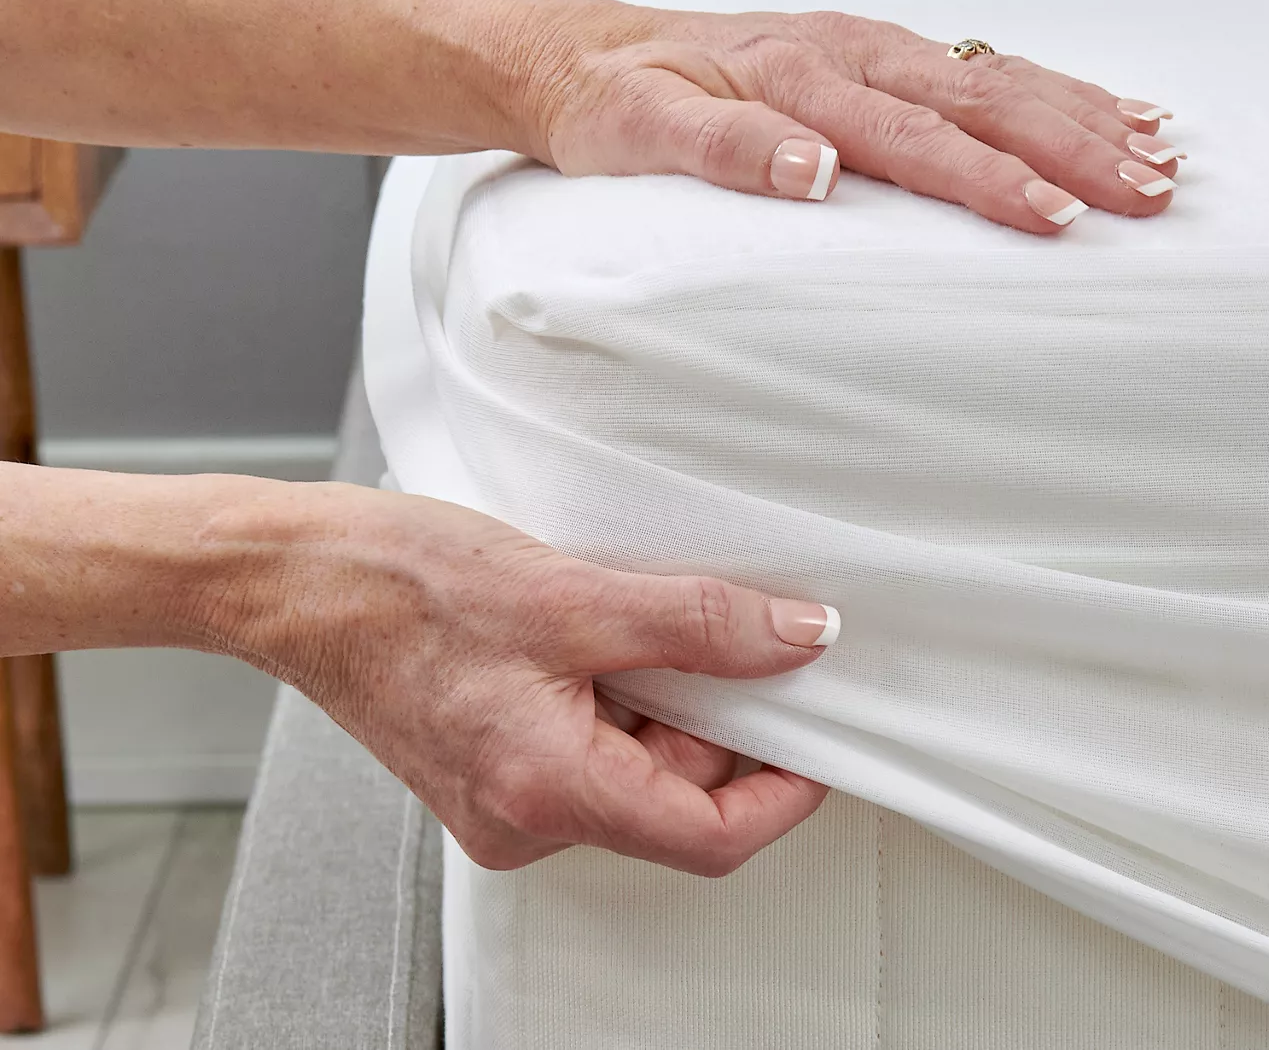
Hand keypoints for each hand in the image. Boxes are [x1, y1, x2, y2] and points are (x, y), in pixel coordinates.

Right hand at [211, 484, 839, 874]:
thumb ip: (700, 623)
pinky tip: (596, 638)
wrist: (298, 580)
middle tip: (722, 635)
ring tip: (629, 622)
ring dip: (662, 702)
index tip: (821, 738)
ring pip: (634, 772)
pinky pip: (589, 751)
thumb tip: (796, 639)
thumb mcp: (573, 594)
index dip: (785, 791)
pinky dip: (618, 699)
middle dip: (716, 722)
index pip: (710, 837)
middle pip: (676, 799)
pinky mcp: (493, 768)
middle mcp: (525, 818)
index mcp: (548, 793)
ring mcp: (505, 798)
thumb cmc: (399, 587)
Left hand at [517, 0, 1180, 230]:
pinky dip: (1036, 88)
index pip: (917, 136)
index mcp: (802, 76)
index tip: (1054, 217)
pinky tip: (1080, 107)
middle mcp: (846, 54)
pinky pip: (967, 68)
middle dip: (1070, 146)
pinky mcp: (862, 57)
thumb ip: (730, 150)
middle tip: (1143, 191)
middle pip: (980, 97)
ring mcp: (861, 50)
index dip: (992, 179)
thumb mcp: (649, 130)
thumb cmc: (617, 99)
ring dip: (1074, 113)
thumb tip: (816, 171)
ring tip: (1149, 149)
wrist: (582, 56)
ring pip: (989, 75)